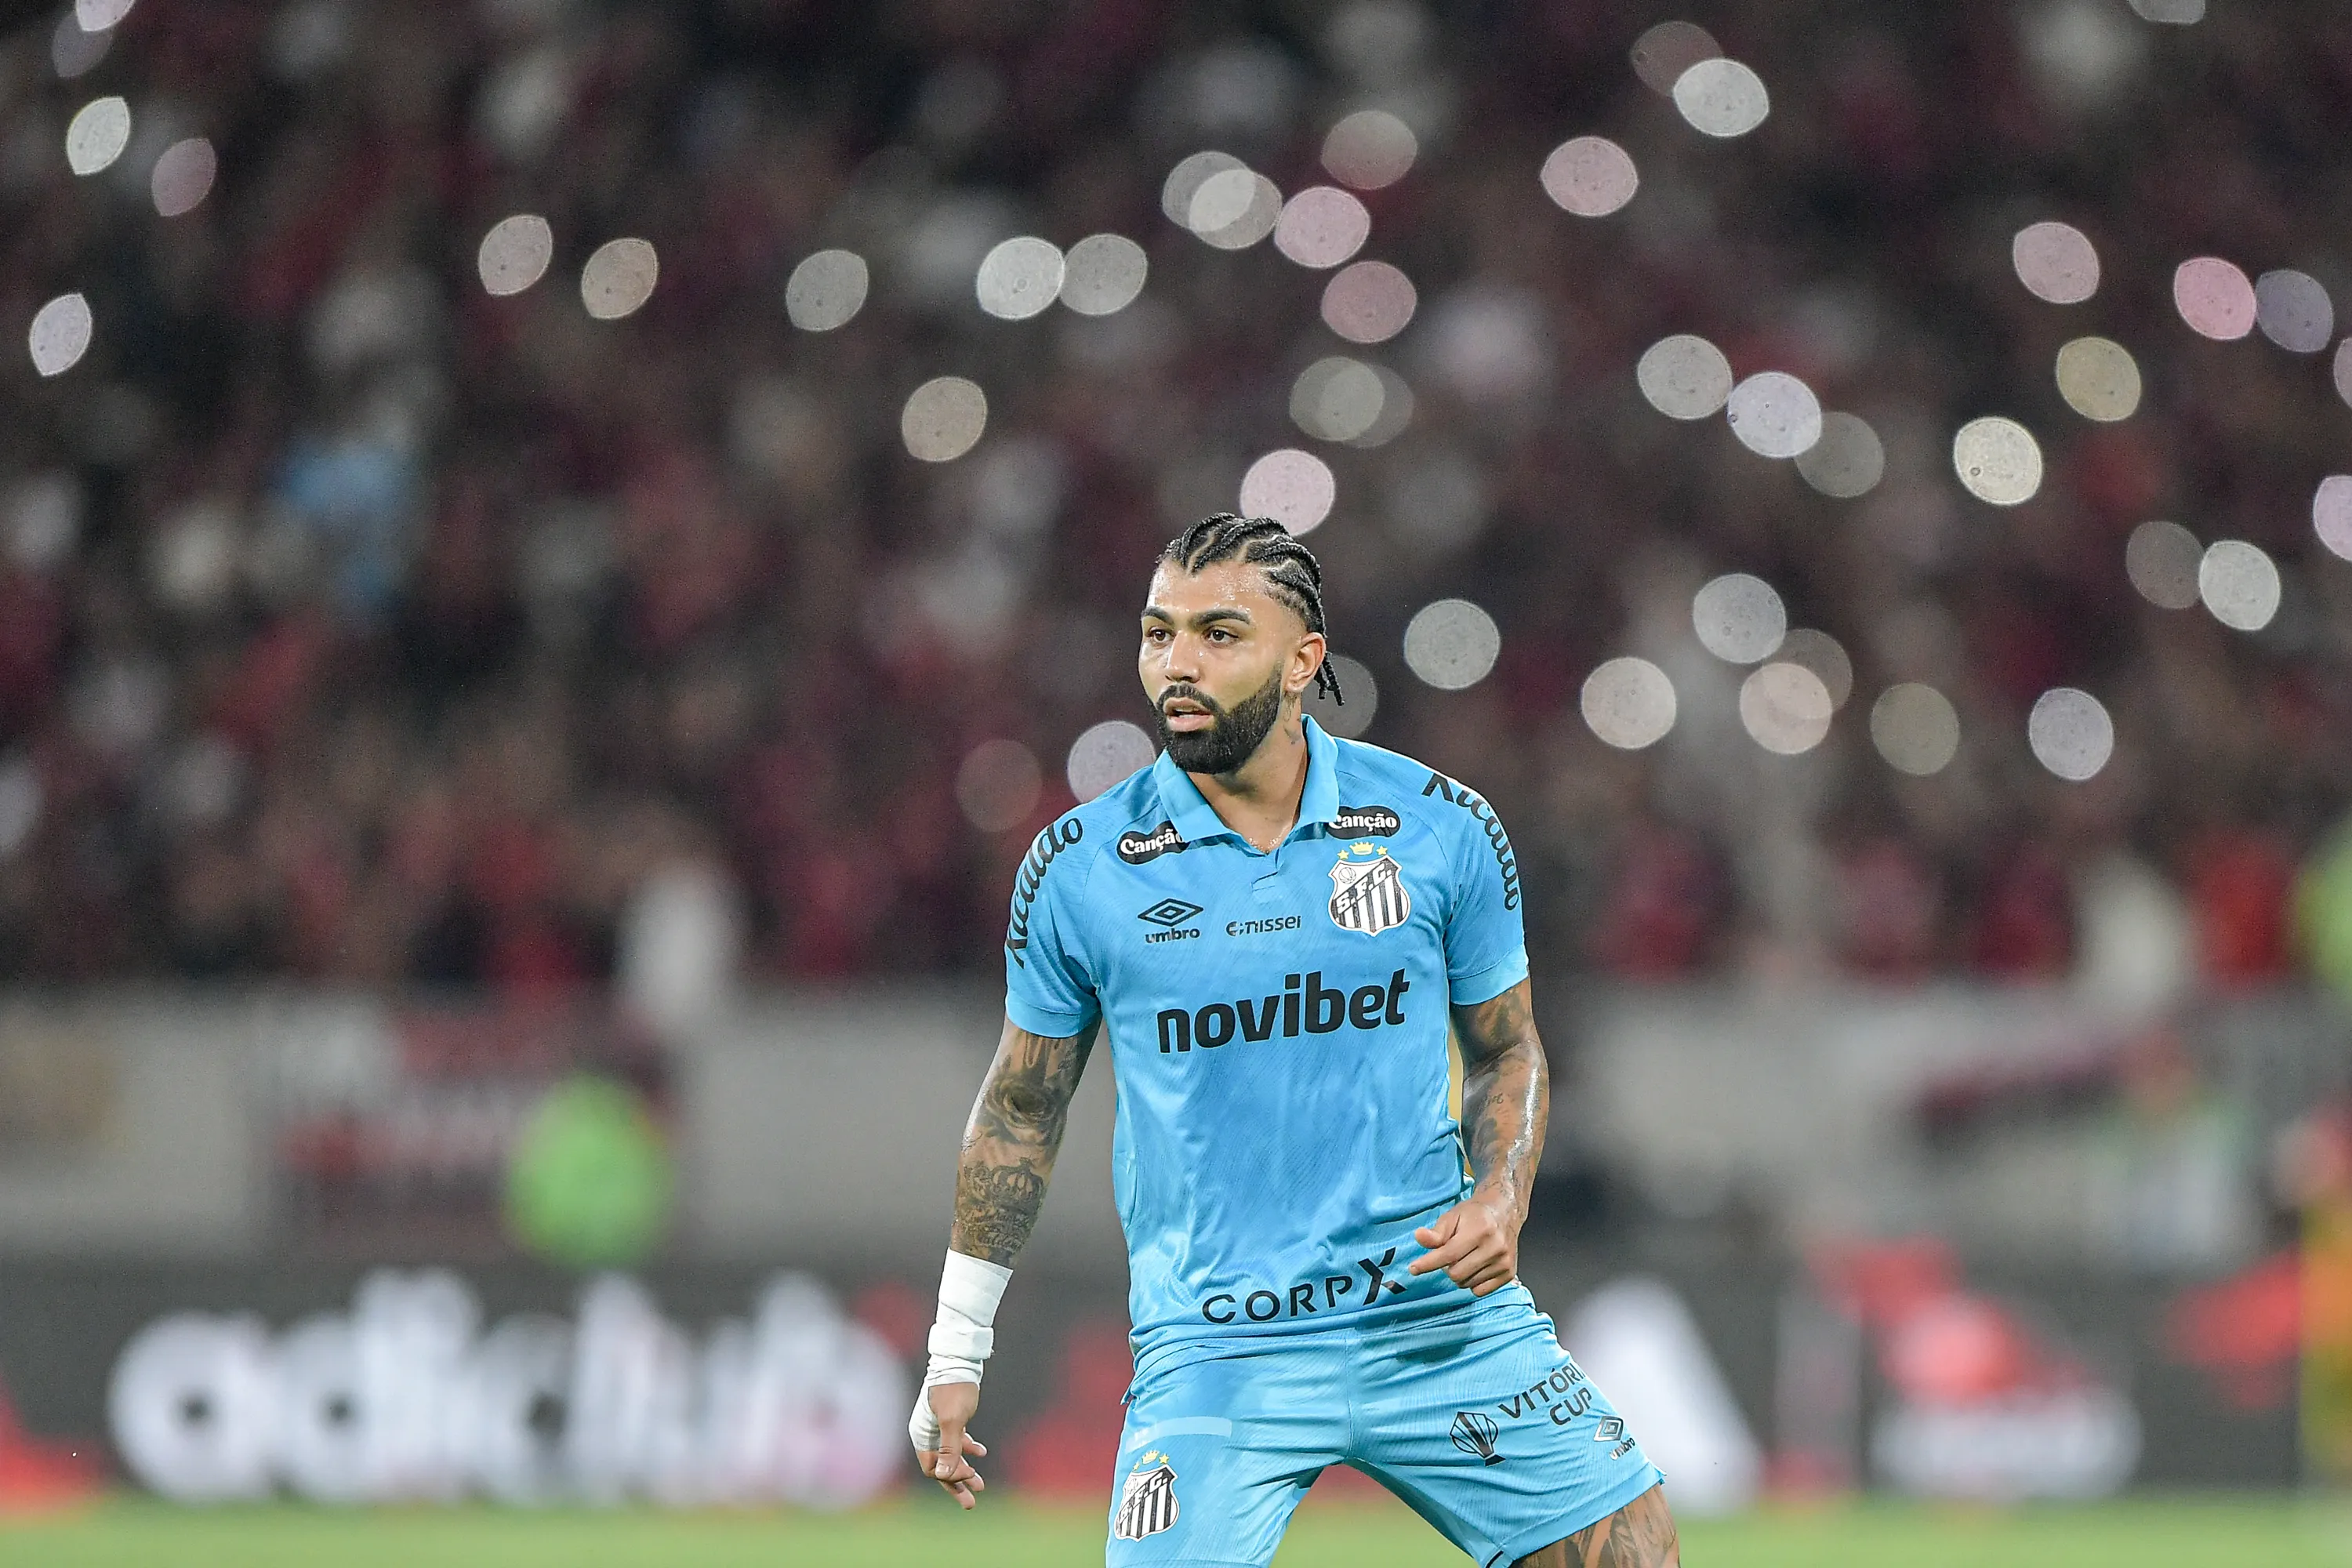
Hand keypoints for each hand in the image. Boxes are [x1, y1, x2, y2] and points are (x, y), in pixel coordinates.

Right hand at [914, 1380, 989, 1508]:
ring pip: (950, 1456)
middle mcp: (926, 1434)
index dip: (951, 1477)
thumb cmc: (954, 1389)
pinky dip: (968, 1449)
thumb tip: (944, 1477)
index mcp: (921, 1435)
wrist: (960, 1361)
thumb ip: (949, 1448)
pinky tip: (981, 1453)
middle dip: (957, 1484)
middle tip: (972, 1502)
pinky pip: (956, 1441)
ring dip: (964, 1470)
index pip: (934, 1468)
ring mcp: (937, 1427)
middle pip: (941, 1467)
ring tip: (980, 1484)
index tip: (970, 1475)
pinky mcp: (949, 1419)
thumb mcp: (953, 1420)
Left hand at [1408, 1190, 1519, 1295]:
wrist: (1504, 1213)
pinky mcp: (1509, 1274)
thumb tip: (1419, 1237)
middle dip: (1447, 1267)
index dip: (1428, 1263)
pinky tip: (1475, 1267)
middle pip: (1456, 1274)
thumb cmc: (1475, 1215)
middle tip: (1450, 1254)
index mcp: (1480, 1230)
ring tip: (1465, 1257)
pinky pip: (1480, 1291)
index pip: (1449, 1254)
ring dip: (1460, 1275)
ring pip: (1467, 1284)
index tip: (1414, 1268)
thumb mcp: (1452, 1217)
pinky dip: (1472, 1283)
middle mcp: (1495, 1247)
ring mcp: (1504, 1262)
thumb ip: (1436, 1232)